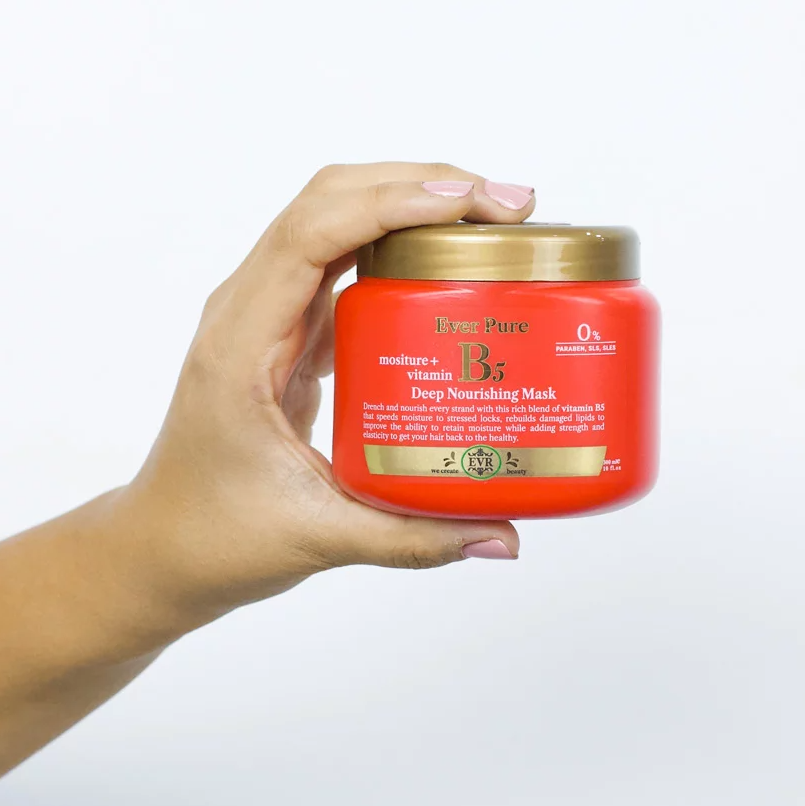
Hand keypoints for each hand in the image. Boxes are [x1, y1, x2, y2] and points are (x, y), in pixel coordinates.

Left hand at [126, 163, 534, 624]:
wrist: (166, 543)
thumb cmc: (215, 533)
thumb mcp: (316, 536)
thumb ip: (414, 539)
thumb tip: (502, 538)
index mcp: (240, 346)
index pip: (310, 235)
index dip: (390, 204)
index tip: (470, 203)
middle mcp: (249, 312)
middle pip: (328, 203)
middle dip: (418, 185)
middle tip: (505, 204)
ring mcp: (268, 317)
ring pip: (336, 221)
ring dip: (409, 203)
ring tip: (489, 220)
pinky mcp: (290, 333)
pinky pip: (342, 263)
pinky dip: (396, 244)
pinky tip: (446, 264)